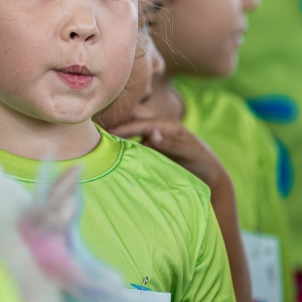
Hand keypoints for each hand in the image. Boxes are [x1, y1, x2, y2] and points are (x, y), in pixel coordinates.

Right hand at [106, 119, 225, 189]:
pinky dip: (123, 151)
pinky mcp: (151, 153)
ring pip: (130, 138)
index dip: (123, 127)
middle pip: (131, 126)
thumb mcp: (190, 151)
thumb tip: (151, 134)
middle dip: (114, 128)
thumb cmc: (201, 161)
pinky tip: (110, 156)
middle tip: (92, 134)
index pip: (140, 124)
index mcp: (165, 126)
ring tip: (96, 145)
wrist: (209, 177)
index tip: (105, 133)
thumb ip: (173, 143)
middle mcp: (156, 132)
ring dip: (116, 140)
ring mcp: (152, 143)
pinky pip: (134, 149)